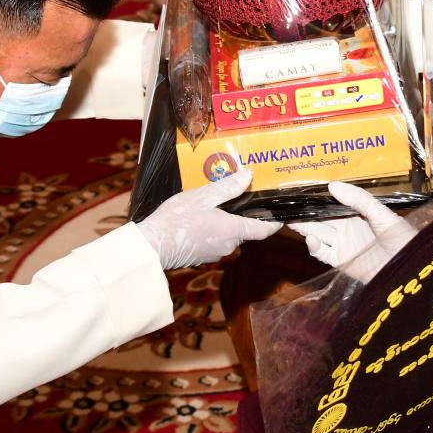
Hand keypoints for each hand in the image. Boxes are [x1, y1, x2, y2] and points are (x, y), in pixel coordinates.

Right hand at [137, 169, 280, 268]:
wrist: (153, 246)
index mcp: (232, 230)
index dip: (274, 223)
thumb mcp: (202, 196)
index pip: (263, 230)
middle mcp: (228, 245)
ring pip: (228, 236)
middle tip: (233, 198)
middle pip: (244, 230)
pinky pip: (214, 242)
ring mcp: (215, 253)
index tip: (280, 216)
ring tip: (210, 207)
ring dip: (224, 223)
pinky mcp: (202, 257)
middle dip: (241, 216)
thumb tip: (248, 176)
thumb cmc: (176, 220)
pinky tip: (197, 220)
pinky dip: (211, 231)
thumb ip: (227, 187)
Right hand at [290, 182, 414, 271]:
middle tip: (286, 202)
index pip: (332, 202)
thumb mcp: (384, 215)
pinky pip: (322, 253)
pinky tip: (311, 238)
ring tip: (288, 216)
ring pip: (317, 232)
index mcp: (357, 213)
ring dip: (303, 225)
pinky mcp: (340, 261)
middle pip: (320, 217)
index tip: (301, 187)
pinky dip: (313, 247)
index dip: (318, 196)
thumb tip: (332, 185)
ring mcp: (342, 244)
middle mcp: (347, 227)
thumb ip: (360, 200)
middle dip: (305, 210)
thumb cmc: (404, 239)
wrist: (411, 270)